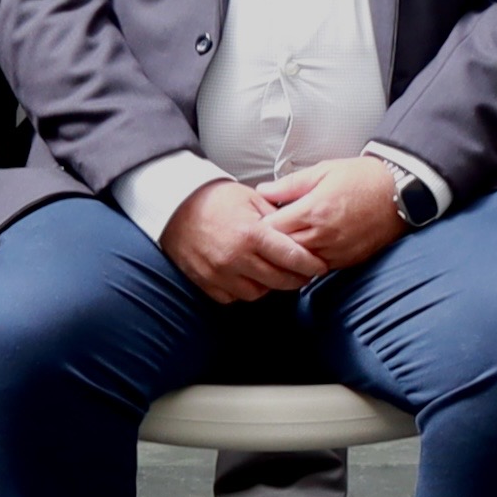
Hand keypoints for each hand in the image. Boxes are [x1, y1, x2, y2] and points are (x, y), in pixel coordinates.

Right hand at [160, 176, 329, 305]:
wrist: (175, 205)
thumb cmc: (216, 199)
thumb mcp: (252, 198)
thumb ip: (278, 217)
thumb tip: (303, 230)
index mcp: (251, 234)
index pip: (292, 257)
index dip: (311, 264)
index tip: (321, 266)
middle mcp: (236, 258)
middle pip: (279, 280)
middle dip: (297, 278)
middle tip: (305, 272)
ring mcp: (219, 274)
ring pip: (259, 293)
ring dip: (271, 285)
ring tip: (277, 273)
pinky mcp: (206, 284)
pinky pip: (235, 297)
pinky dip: (246, 290)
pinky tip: (250, 277)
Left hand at [254, 155, 409, 279]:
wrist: (400, 192)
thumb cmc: (363, 178)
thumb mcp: (324, 171)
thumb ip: (290, 184)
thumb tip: (263, 191)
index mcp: (314, 210)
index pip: (272, 229)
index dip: (261, 225)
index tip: (259, 220)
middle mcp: (323, 235)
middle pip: (282, 250)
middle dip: (272, 243)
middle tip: (267, 234)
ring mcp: (336, 251)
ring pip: (300, 263)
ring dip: (290, 255)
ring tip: (286, 243)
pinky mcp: (348, 260)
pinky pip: (320, 268)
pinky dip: (310, 261)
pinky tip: (308, 249)